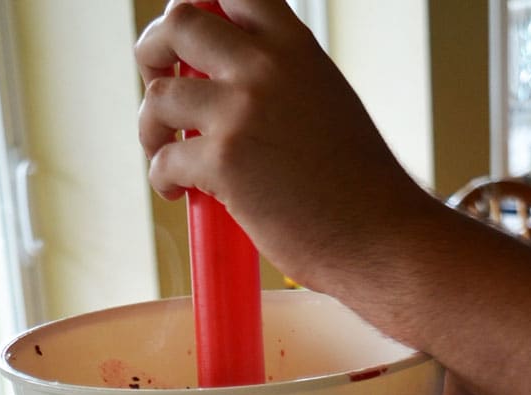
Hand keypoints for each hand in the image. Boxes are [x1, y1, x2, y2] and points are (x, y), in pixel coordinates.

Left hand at [135, 0, 437, 292]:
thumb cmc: (359, 188)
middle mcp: (266, 66)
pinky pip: (164, 158)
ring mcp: (242, 110)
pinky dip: (161, 176)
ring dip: (150, 125)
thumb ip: (283, 82)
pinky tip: (177, 191)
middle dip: (153, 51)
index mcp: (295, 45)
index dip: (200, 8)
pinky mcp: (224, 160)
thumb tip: (234, 91)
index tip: (188, 42)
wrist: (379, 236)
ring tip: (164, 150)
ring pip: (159, 95)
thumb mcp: (327, 103)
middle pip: (179, 22)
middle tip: (157, 83)